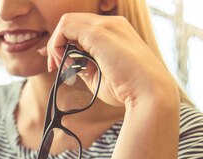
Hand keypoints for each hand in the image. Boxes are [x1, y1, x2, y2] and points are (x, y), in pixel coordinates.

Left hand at [46, 13, 179, 108]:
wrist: (149, 93)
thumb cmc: (127, 89)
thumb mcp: (99, 75)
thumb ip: (83, 65)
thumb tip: (67, 64)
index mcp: (116, 32)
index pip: (81, 28)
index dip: (63, 44)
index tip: (57, 65)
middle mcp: (112, 23)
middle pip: (72, 22)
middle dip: (55, 44)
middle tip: (53, 67)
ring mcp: (106, 25)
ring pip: (66, 22)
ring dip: (55, 45)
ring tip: (60, 67)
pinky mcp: (99, 33)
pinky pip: (66, 28)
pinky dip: (58, 46)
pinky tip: (65, 63)